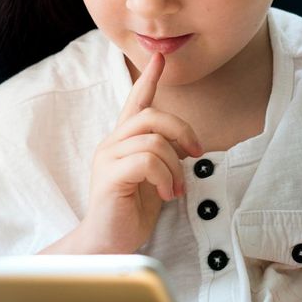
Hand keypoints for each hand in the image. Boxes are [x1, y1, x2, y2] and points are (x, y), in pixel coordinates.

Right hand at [76, 53, 203, 253]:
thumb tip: (186, 145)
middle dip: (182, 130)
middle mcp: (112, 144)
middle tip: (196, 154)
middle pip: (152, 115)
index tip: (160, 58)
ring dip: (175, 167)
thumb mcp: (153, 179)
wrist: (106, 243)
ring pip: (154, 140)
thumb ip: (162, 157)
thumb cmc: (129, 212)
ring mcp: (108, 158)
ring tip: (174, 190)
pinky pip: (147, 161)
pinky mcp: (111, 176)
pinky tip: (164, 194)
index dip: (149, 79)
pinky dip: (165, 178)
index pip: (136, 101)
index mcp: (122, 142)